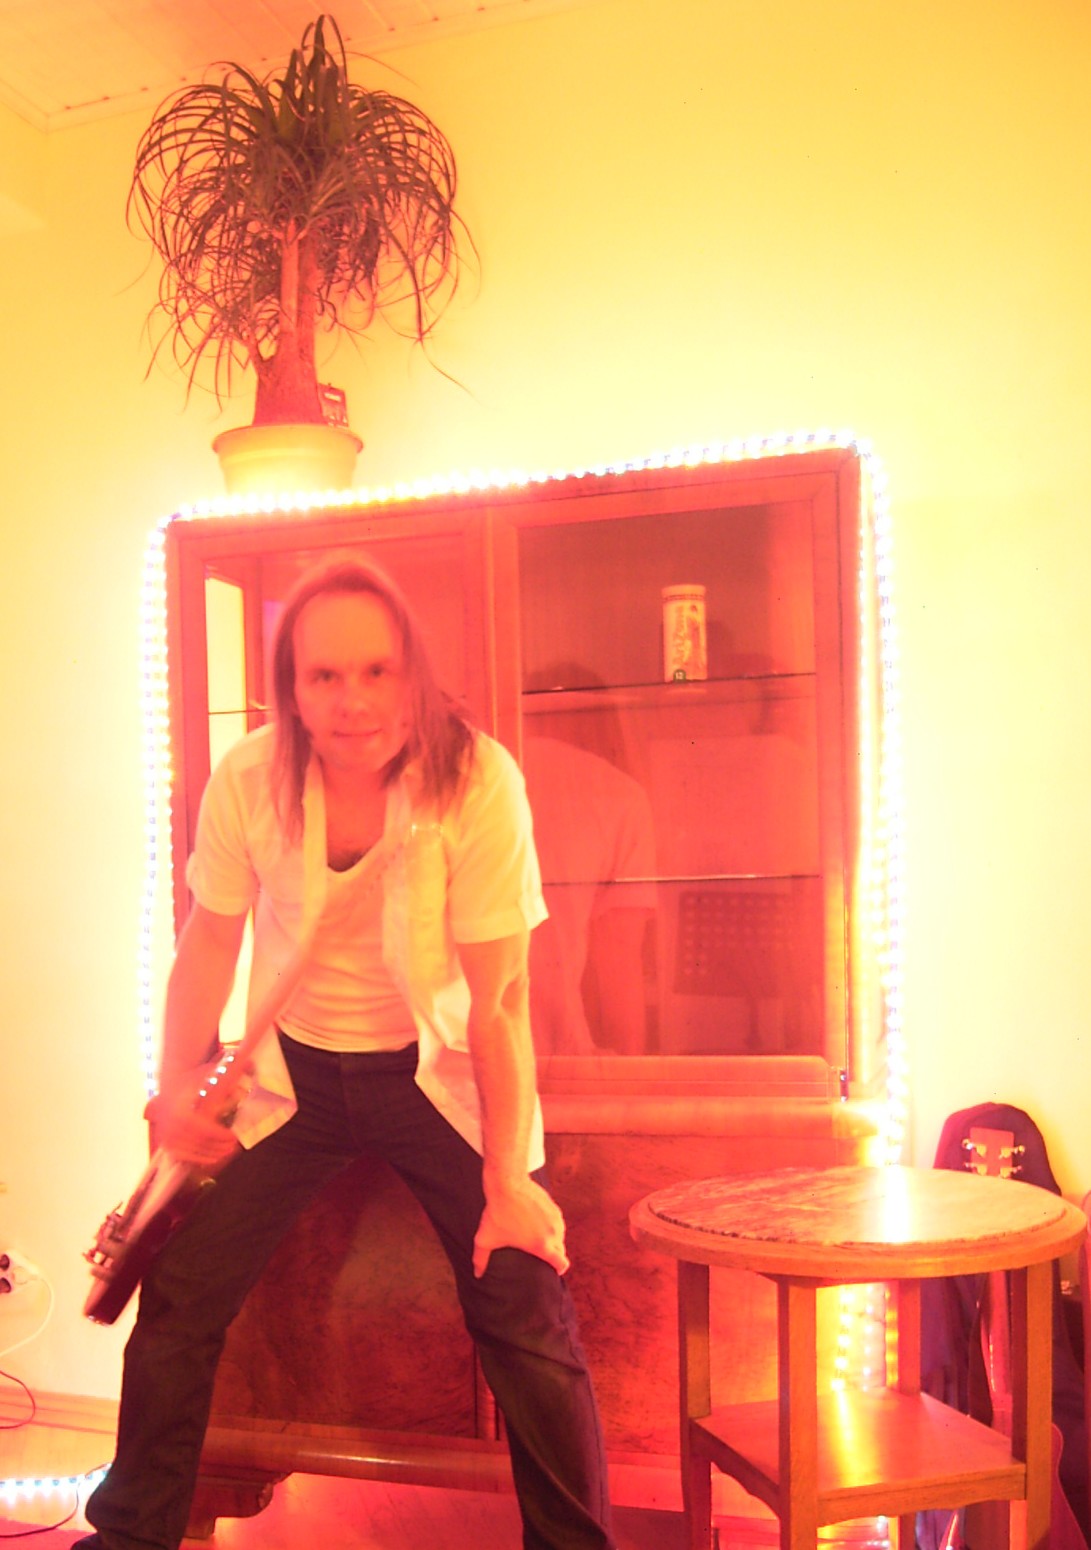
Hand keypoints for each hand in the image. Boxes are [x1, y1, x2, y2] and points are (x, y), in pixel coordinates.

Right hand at [147, 1055, 249, 1170]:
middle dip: (219, 1146)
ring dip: (212, 1154)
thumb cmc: (193, 1080)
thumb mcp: (210, 1072)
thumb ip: (229, 1072)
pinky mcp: (166, 1143)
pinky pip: (184, 1156)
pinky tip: (212, 1158)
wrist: (170, 1086)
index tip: (233, 1136)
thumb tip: (250, 1066)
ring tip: (227, 1151)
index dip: (220, 1136)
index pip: (204, 1130)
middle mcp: (171, 1126)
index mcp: (182, 1111)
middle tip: (233, 1145)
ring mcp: (167, 1136)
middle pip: (200, 1143)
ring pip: (193, 1152)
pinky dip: (199, 1159)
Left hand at [473, 1177, 569, 1278]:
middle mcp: (553, 1232)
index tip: (553, 1271)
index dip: (559, 1269)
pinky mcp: (553, 1205)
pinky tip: (540, 1224)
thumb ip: (481, 1259)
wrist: (507, 1184)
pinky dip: (552, 1225)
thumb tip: (477, 1274)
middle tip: (543, 1257)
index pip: (562, 1263)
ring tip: (541, 1240)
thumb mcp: (485, 1239)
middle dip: (555, 1255)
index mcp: (541, 1245)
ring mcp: (555, 1218)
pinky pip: (557, 1221)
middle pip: (561, 1250)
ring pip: (560, 1235)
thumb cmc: (497, 1212)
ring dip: (554, 1239)